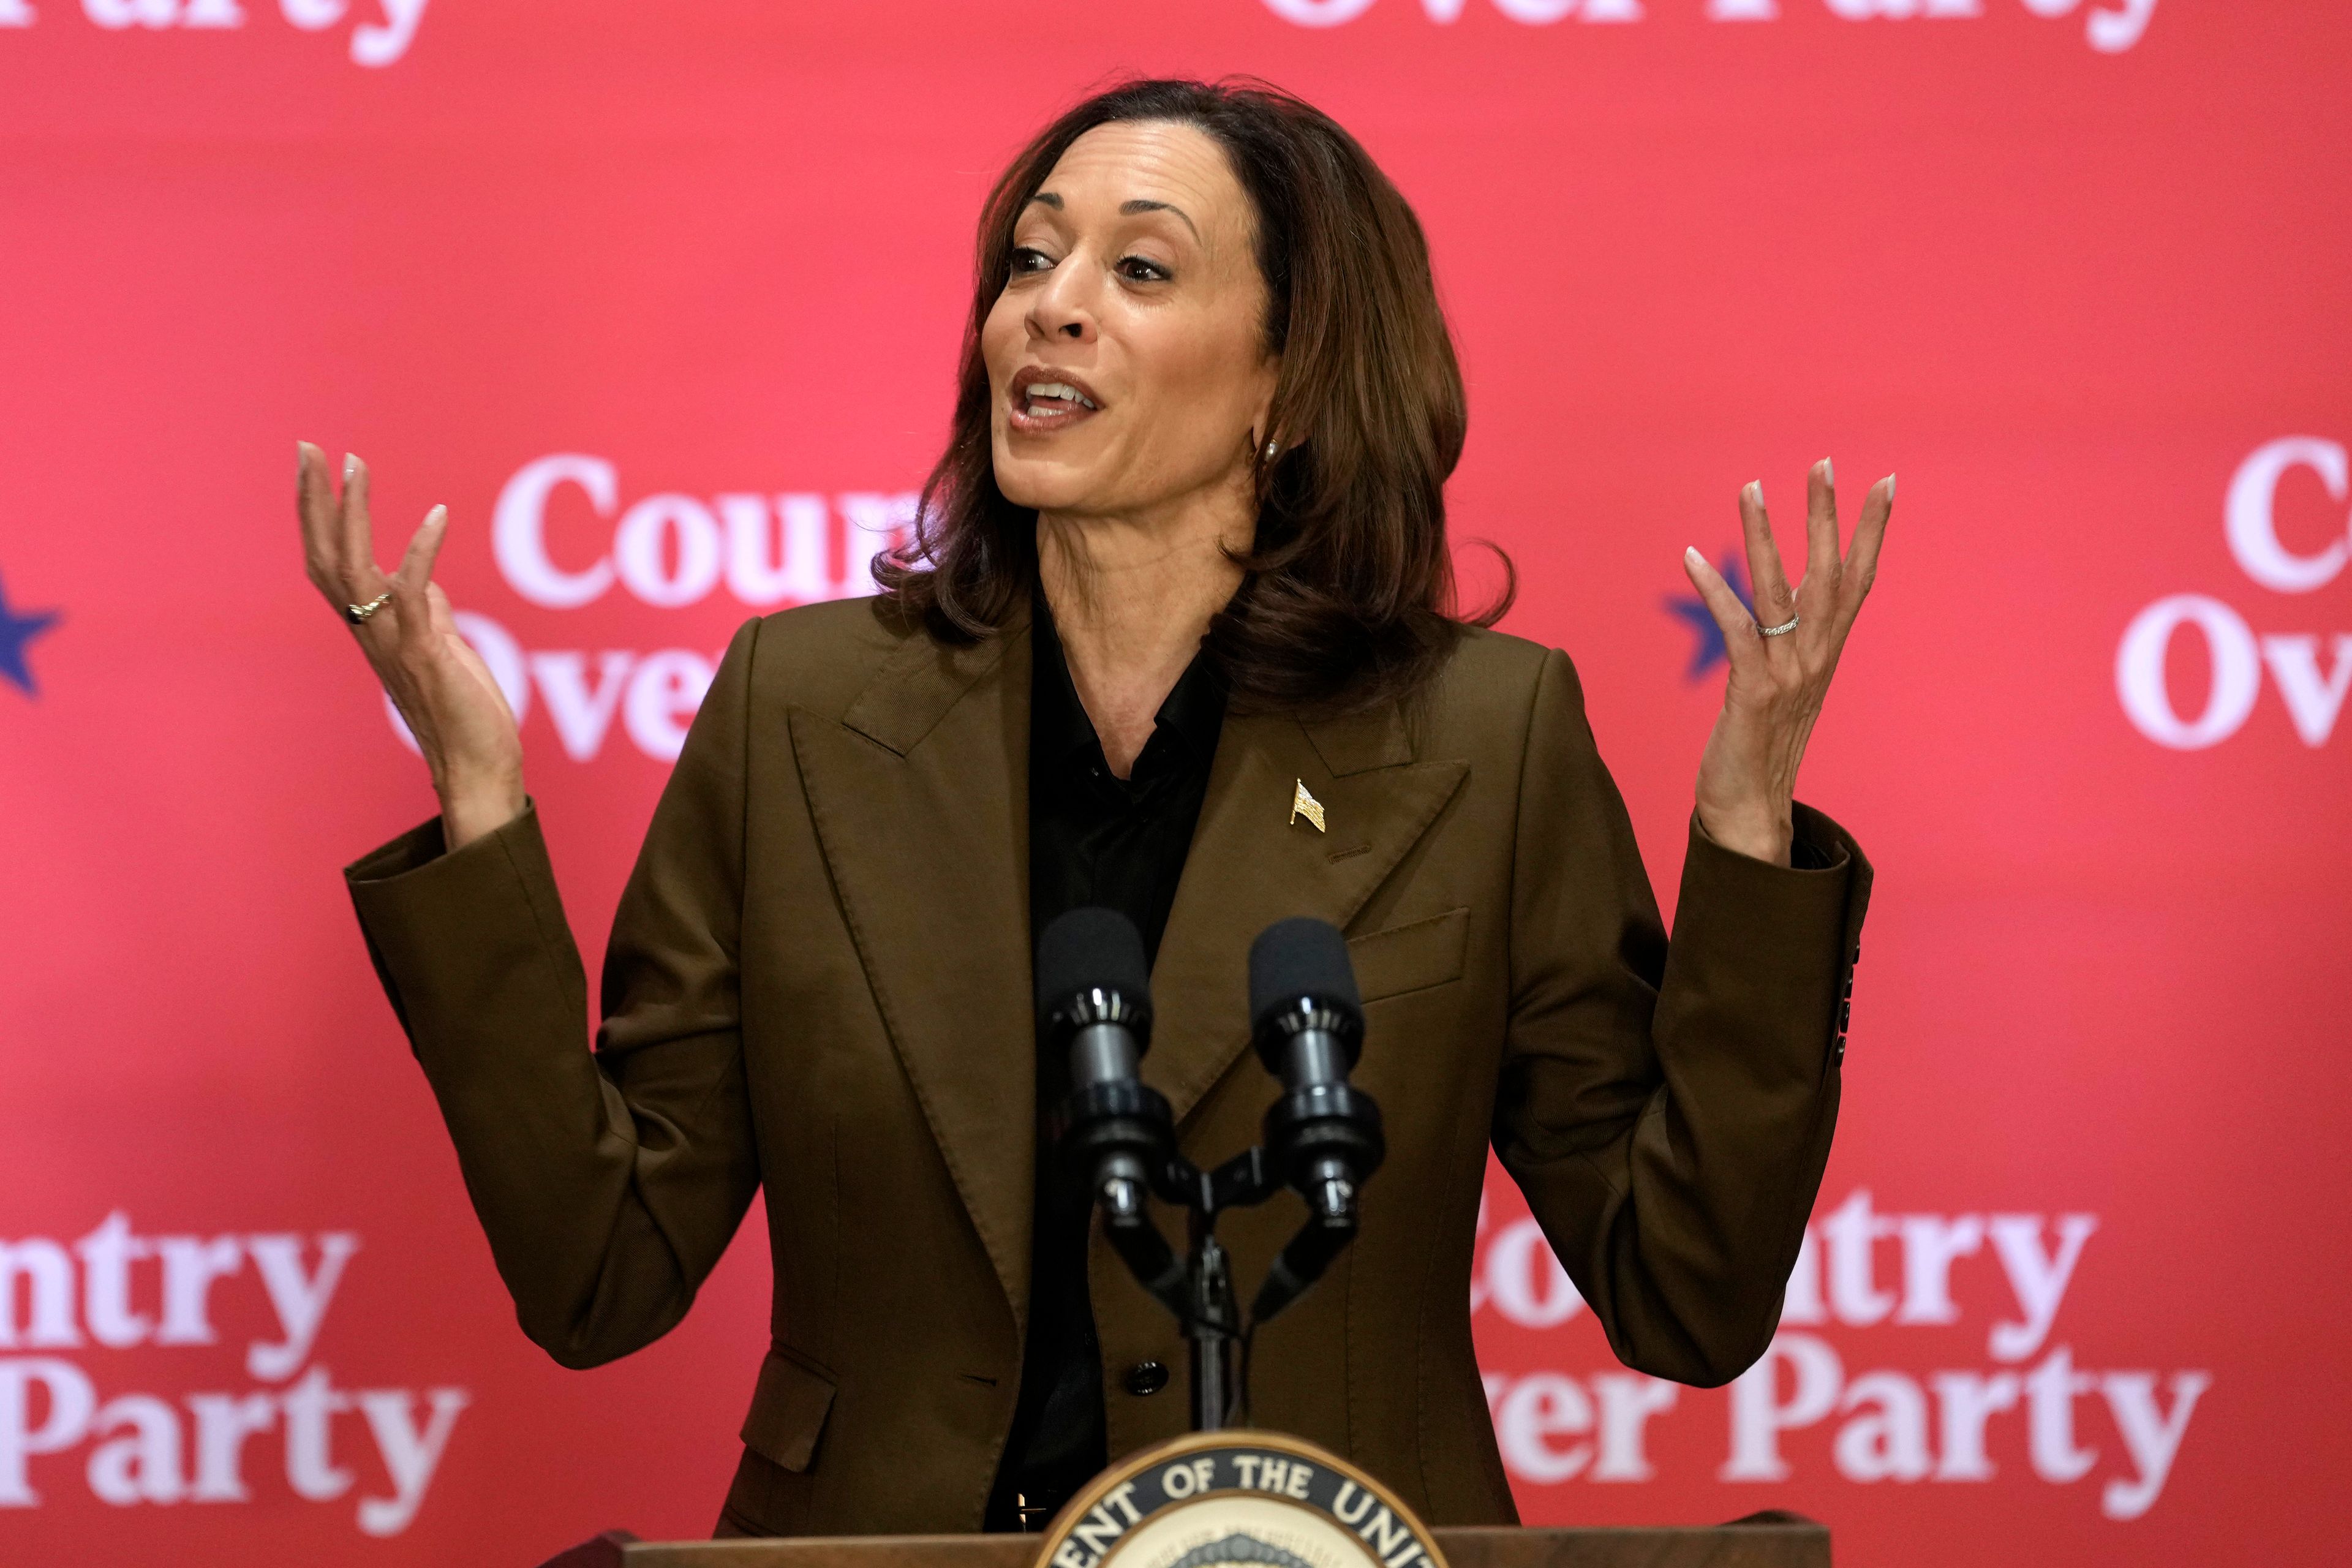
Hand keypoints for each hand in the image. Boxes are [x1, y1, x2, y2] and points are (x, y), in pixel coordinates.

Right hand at [296, 443, 525, 849]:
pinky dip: (421, 552)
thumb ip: (427, 612)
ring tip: (355, 464)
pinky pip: (414, 595)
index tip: (315, 464)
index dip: (317, 515)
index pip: (328, 562)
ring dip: (355, 514)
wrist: (476, 768)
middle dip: (315, 501)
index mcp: (372, 628)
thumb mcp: (443, 648)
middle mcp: (370, 632)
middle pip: (324, 557)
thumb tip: (423, 580)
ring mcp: (393, 643)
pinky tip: (437, 515)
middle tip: (310, 447)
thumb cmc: (462, 712)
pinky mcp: (425, 654)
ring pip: (354, 570)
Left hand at [1679, 459, 1892, 865]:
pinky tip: (1693, 557)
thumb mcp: (1785, 684)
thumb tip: (1787, 598)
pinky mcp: (1754, 692)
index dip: (1873, 532)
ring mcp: (1788, 674)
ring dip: (1766, 537)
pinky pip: (1735, 629)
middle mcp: (1816, 657)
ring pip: (1781, 592)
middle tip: (1825, 461)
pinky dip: (1716, 590)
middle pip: (1831, 573)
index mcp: (1827, 652)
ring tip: (1751, 488)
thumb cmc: (1761, 747)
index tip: (1887, 482)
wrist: (1751, 812)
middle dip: (1828, 515)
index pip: (1859, 580)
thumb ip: (1790, 640)